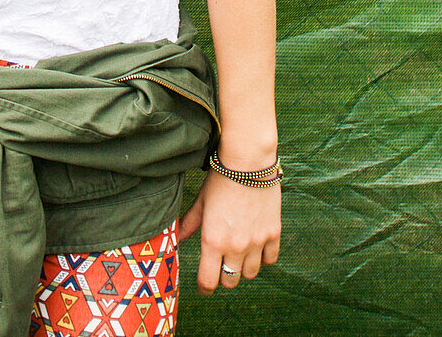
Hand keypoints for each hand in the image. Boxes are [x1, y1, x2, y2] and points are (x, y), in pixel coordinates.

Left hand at [178, 168, 280, 293]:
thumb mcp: (201, 201)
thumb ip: (189, 223)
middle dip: (223, 276)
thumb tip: (176, 238)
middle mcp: (235, 246)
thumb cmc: (221, 179)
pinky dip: (263, 257)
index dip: (204, 287)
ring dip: (243, 267)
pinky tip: (256, 245)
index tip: (204, 285)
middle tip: (221, 264)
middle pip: (230, 281)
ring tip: (238, 253)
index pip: (208, 281)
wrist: (248, 162)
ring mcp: (256, 242)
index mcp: (213, 240)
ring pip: (250, 274)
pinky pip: (269, 260)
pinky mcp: (273, 234)